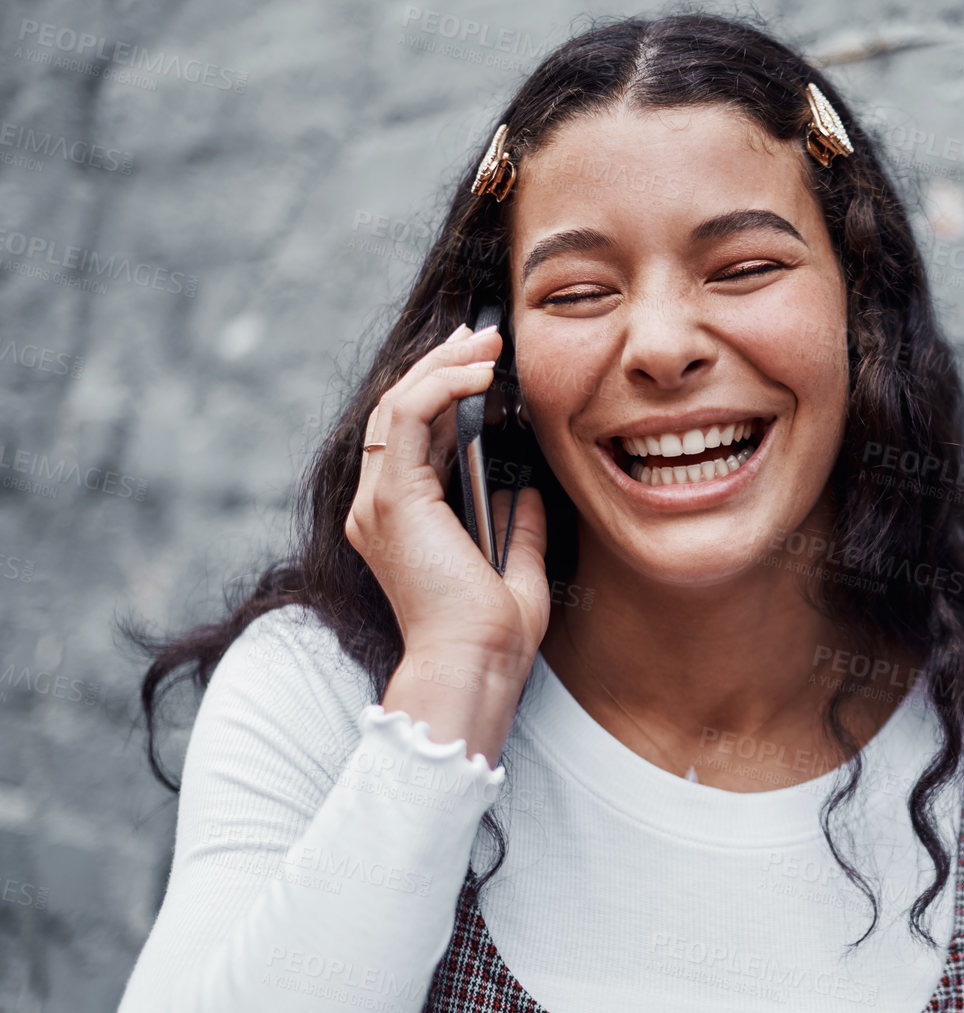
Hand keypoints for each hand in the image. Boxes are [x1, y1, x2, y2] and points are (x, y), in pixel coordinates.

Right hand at [344, 322, 549, 668]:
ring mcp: (378, 502)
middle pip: (397, 411)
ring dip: (445, 365)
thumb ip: (516, 525)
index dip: (443, 390)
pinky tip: (480, 373)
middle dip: (442, 364)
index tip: (483, 362)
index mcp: (400, 522)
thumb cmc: (494, 633)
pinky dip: (441, 386)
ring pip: (397, 405)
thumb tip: (525, 489)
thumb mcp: (515, 567)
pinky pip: (405, 418)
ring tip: (488, 341)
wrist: (475, 665)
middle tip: (484, 334)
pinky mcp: (393, 500)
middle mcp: (378, 508)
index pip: (411, 436)